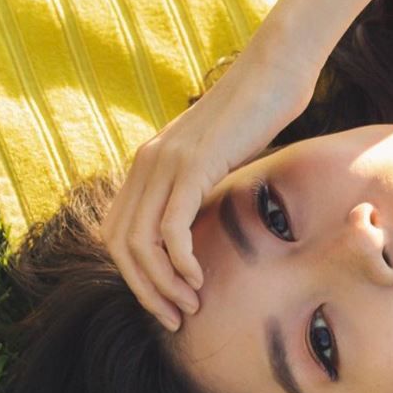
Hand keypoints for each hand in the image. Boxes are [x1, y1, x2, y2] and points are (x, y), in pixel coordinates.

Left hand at [102, 32, 319, 330]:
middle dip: (145, 291)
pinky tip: (199, 279)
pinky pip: (170, 226)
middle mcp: (146, 163)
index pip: (118, 234)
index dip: (135, 277)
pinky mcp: (193, 165)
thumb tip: (205, 228)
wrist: (274, 73)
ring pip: (141, 242)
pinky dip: (180, 261)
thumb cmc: (257, 117)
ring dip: (162, 284)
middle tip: (174, 318)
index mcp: (147, 165)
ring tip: (189, 307)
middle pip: (121, 245)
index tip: (166, 302)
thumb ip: (201, 190)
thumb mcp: (220, 160)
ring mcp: (166, 162)